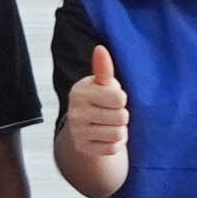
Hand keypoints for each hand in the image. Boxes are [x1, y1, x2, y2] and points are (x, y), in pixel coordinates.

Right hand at [64, 44, 127, 162]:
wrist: (84, 125)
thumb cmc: (98, 98)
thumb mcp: (102, 83)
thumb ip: (103, 68)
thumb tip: (100, 49)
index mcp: (79, 92)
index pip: (119, 98)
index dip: (121, 98)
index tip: (112, 97)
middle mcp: (75, 113)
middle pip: (121, 117)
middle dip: (121, 115)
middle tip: (110, 112)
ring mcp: (78, 133)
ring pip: (118, 134)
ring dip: (119, 130)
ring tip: (109, 124)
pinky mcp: (83, 148)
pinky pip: (113, 148)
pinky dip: (114, 143)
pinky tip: (106, 136)